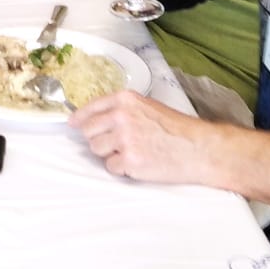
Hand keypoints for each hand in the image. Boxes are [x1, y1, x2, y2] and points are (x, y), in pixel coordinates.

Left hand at [70, 92, 211, 184]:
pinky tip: (138, 162)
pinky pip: (111, 167)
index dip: (79, 117)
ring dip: (110, 154)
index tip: (72, 123)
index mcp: (125, 100)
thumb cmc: (176, 128)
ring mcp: (124, 139)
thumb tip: (95, 118)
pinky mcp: (129, 161)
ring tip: (132, 152)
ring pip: (97, 149)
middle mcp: (121, 116)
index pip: (91, 108)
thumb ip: (122, 109)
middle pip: (89, 131)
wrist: (197, 148)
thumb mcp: (147, 106)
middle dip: (99, 139)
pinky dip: (121, 168)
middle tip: (116, 144)